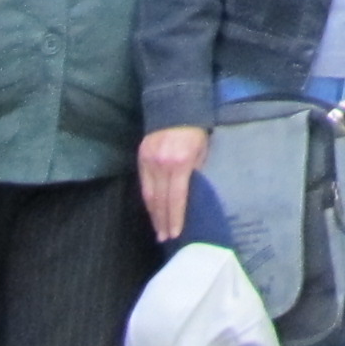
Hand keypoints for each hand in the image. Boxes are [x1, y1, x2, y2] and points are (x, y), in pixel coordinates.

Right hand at [138, 127, 210, 242]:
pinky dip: (147, 200)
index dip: (175, 217)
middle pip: (161, 200)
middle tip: (165, 239)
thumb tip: (193, 195)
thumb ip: (197, 173)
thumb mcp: (203, 151)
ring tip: (158, 231)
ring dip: (154, 215)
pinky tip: (152, 211)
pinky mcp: (141, 158)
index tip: (175, 233)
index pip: (177, 197)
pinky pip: (143, 185)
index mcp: (181, 163)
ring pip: (149, 195)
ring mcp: (149, 161)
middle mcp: (163, 164)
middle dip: (163, 221)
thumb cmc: (196, 130)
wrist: (175, 106)